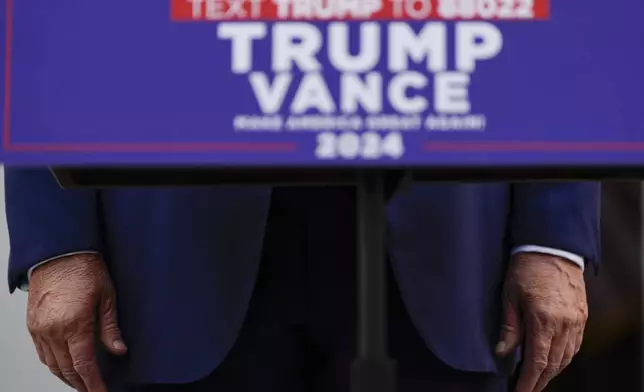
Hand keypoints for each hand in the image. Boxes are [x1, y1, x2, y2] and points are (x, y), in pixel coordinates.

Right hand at [27, 254, 126, 391]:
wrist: (59, 252)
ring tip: (81, 382)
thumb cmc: (85, 269)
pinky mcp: (33, 324)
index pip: (84, 364)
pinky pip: (41, 353)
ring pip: (52, 364)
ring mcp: (40, 328)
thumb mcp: (107, 296)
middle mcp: (53, 330)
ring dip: (66, 376)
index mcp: (75, 324)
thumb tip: (119, 350)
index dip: (93, 383)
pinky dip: (53, 363)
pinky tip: (63, 365)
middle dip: (80, 383)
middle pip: (67, 368)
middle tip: (92, 389)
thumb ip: (111, 327)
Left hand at [496, 253, 587, 391]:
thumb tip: (503, 352)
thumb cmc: (526, 268)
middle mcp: (564, 324)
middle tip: (526, 389)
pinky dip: (563, 357)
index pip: (537, 361)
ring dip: (552, 371)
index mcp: (543, 320)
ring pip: (566, 357)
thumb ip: (509, 326)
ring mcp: (576, 321)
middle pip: (553, 364)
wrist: (552, 247)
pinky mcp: (582, 316)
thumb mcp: (509, 295)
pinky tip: (552, 360)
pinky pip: (574, 345)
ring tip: (537, 378)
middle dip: (540, 381)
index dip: (529, 381)